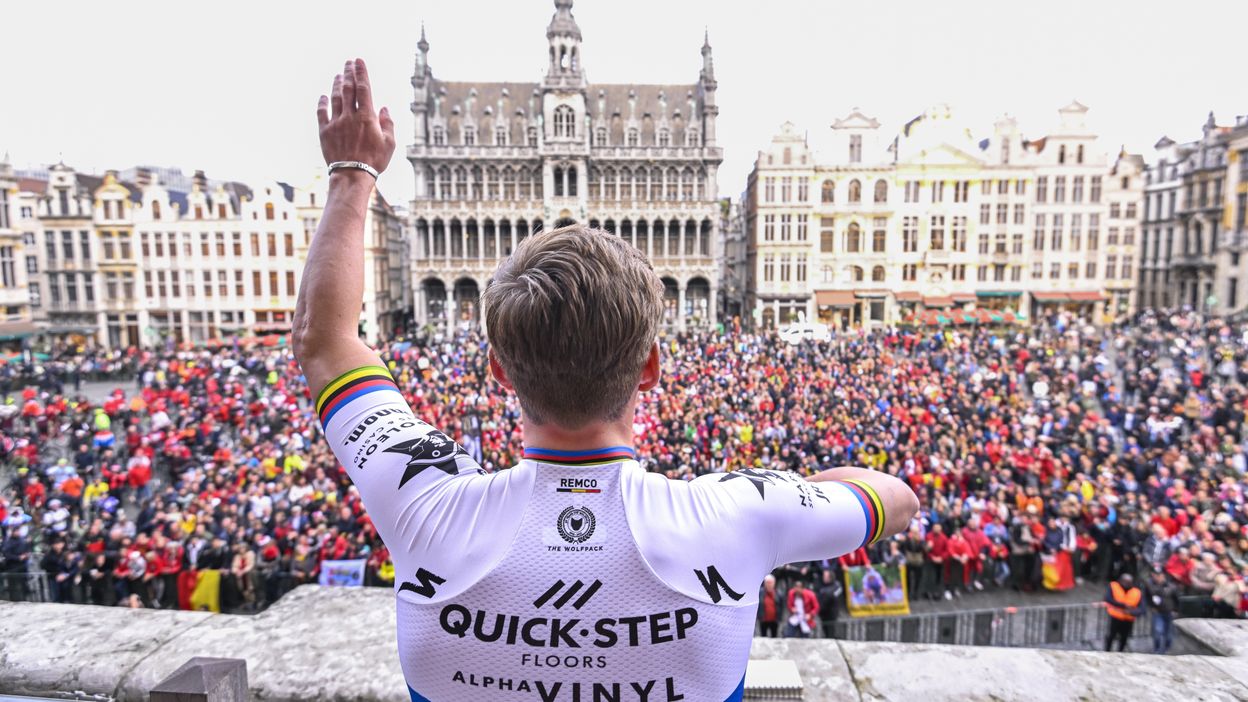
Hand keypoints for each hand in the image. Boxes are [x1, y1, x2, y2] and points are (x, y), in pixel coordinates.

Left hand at [317, 58, 395, 174]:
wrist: (352, 175)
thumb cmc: (374, 161)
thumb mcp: (390, 143)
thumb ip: (388, 123)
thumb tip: (383, 108)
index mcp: (367, 117)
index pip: (363, 88)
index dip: (361, 72)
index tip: (359, 61)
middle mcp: (350, 116)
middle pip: (348, 88)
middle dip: (348, 73)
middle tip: (348, 62)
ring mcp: (336, 123)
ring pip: (335, 98)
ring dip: (337, 85)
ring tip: (339, 75)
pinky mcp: (325, 131)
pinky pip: (322, 113)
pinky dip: (323, 102)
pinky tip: (324, 96)